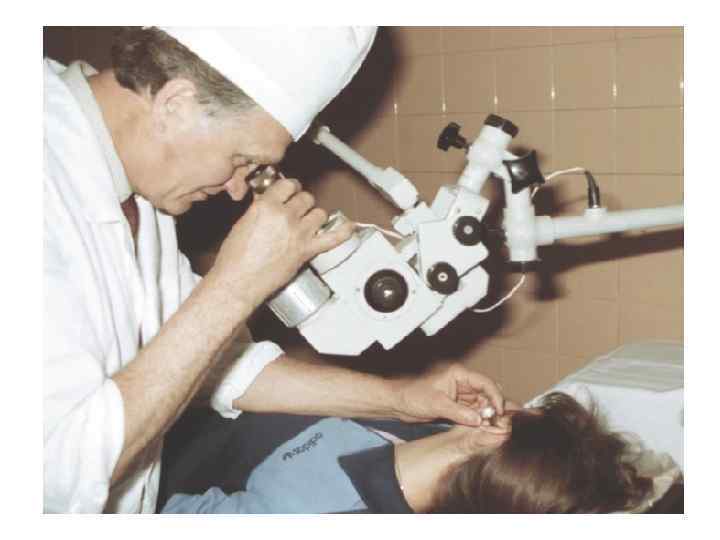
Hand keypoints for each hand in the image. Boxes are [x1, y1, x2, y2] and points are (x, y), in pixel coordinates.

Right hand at [208, 178, 353, 308]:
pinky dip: (343, 232)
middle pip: (306, 198)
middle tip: (297, 210)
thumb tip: (270, 201)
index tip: (291, 191)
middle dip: (302, 203)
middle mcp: (285, 216)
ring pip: (320, 214)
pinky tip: (348, 227)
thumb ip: (261, 209)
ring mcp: (299, 233)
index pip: (288, 185)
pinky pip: (332, 238)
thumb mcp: (244, 223)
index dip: (290, 188)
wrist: (238, 281)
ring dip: (315, 217)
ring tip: (309, 222)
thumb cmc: (235, 257)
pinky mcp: (306, 251)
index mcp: (267, 206)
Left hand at [390, 363, 504, 426]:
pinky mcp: (456, 407)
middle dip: (494, 407)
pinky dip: (479, 420)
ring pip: (481, 405)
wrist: (398, 403)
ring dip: (487, 415)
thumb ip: (458, 412)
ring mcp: (460, 395)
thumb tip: (478, 420)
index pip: (485, 383)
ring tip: (493, 427)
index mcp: (458, 374)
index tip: (500, 411)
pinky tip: (483, 428)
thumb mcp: (436, 404)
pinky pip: (473, 413)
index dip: (495, 396)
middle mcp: (462, 383)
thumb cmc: (412, 396)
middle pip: (486, 394)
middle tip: (500, 422)